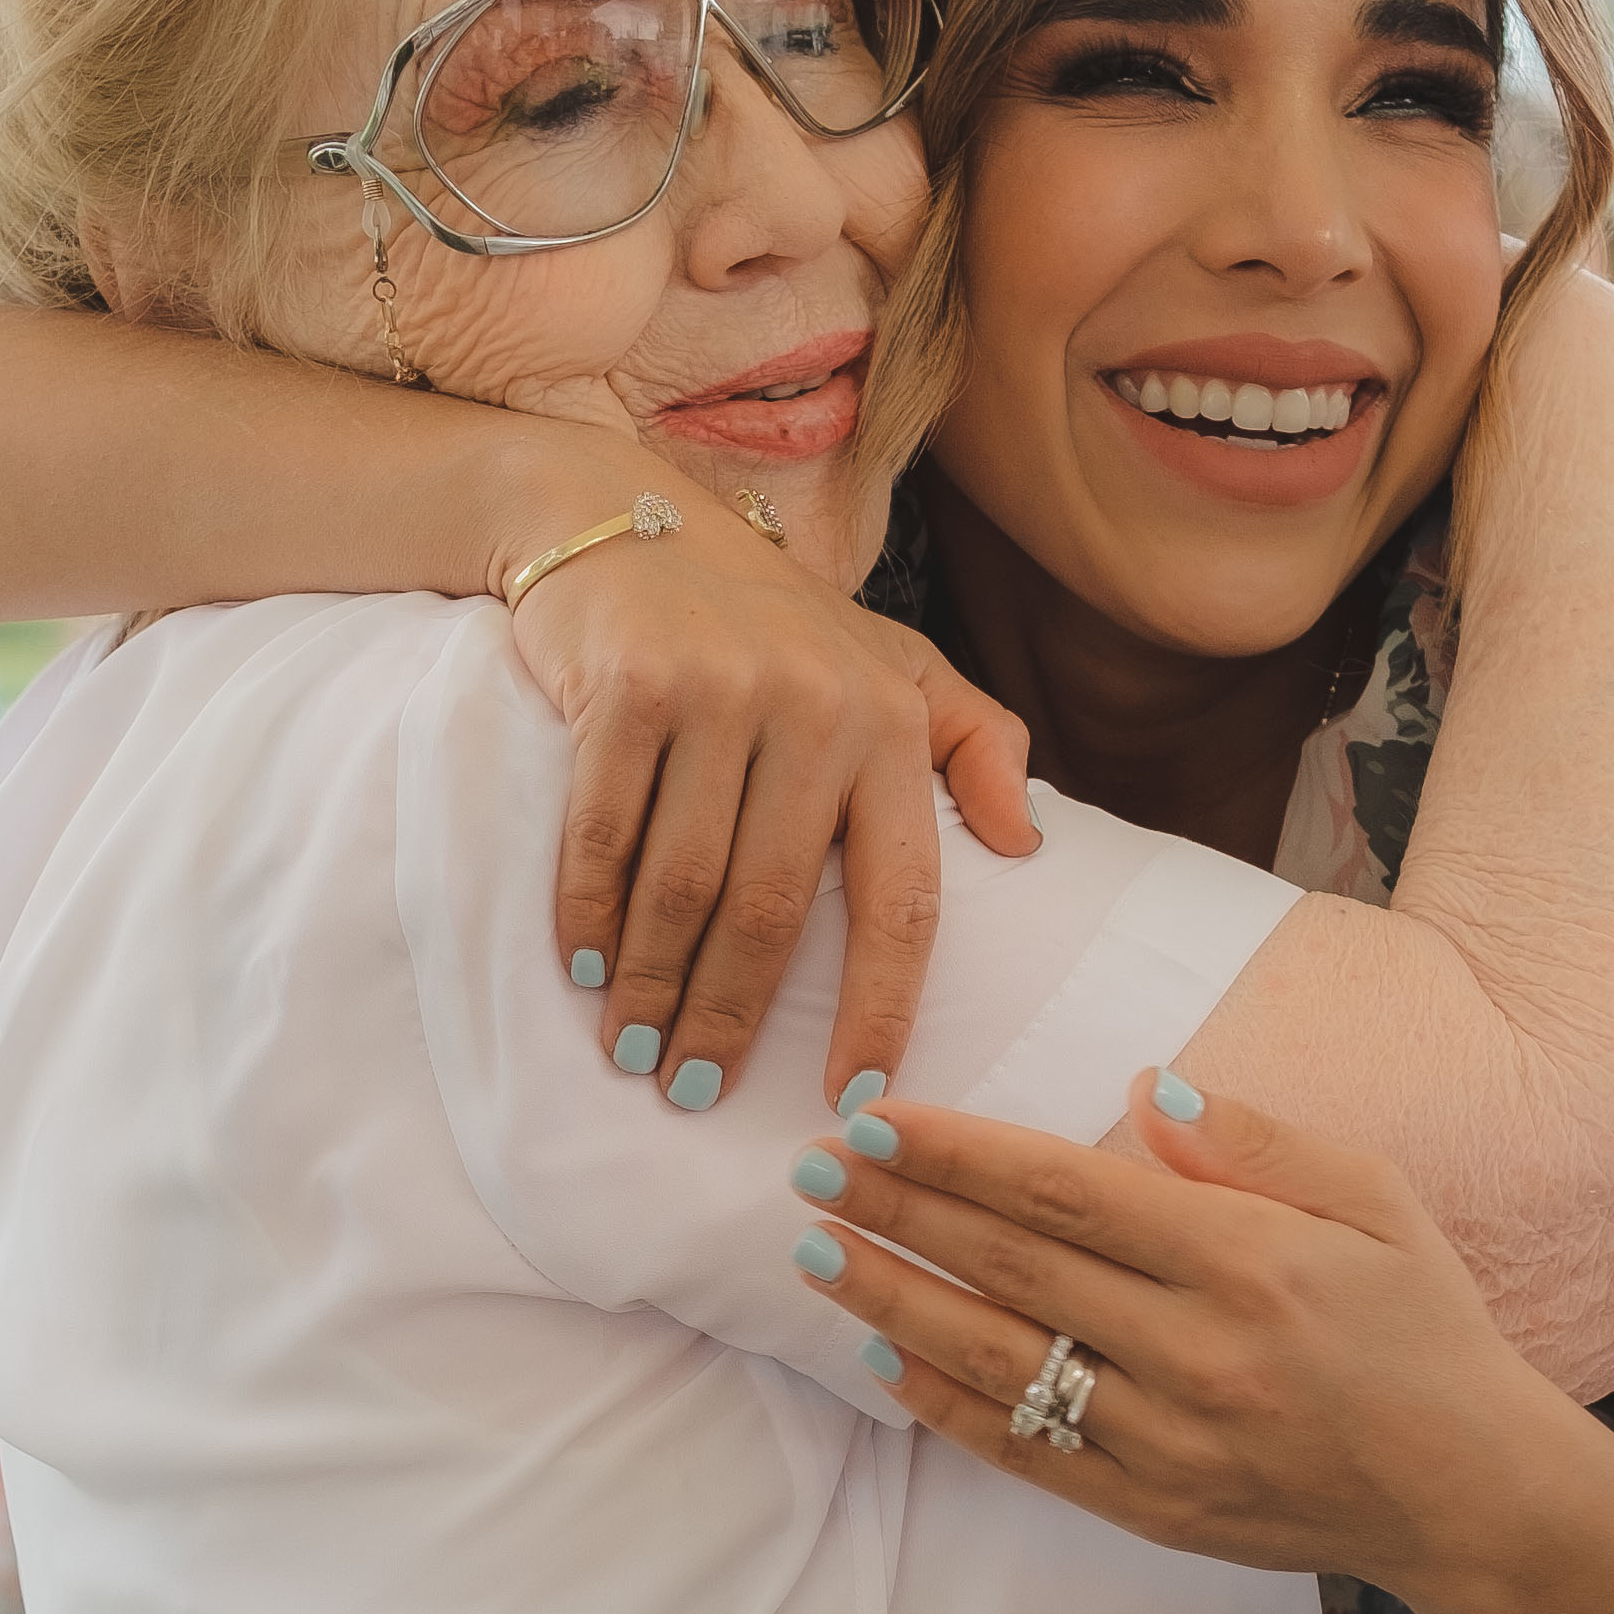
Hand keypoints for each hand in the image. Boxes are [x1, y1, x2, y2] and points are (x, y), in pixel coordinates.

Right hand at [504, 499, 1037, 1114]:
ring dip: (653, 984)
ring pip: (685, 884)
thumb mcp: (895, 665)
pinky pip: (606, 831)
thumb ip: (974, 743)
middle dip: (730, 1018)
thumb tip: (1028, 843)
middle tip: (691, 1091)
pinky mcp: (628, 685)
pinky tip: (585, 967)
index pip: (903, 895)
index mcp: (892, 726)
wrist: (629, 517)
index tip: (856, 1096)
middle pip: (775, 910)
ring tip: (632, 1050)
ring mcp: (718, 695)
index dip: (884, 1007)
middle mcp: (816, 709)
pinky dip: (590, 910)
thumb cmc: (773, 621)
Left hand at [783, 1077, 1580, 1591]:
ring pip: (996, 1361)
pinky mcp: (1153, 1508)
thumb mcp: (1374, 1198)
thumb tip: (1140, 1090)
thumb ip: (1254, 1141)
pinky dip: (944, 1407)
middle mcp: (1196, 1351)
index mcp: (1246, 1259)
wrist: (1470, 1492)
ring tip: (815, 1253)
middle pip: (1011, 1266)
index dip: (958, 1151)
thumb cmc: (1425, 1327)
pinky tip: (883, 1360)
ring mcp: (1167, 1440)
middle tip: (811, 1167)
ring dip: (893, 1302)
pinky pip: (1023, 1452)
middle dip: (898, 1209)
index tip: (875, 1116)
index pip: (1066, 1190)